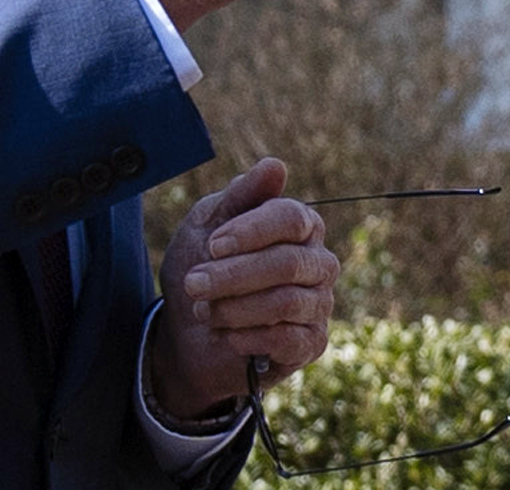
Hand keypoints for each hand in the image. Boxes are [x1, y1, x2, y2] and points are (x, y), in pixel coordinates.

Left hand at [147, 158, 336, 420]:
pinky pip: (289, 340)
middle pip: (288, 263)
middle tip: (193, 284)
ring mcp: (319, 303)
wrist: (189, 329)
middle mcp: (317, 261)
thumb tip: (276, 166)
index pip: (291, 218)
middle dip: (233, 275)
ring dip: (234, 308)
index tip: (212, 245)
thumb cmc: (204, 265)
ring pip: (286, 302)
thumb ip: (240, 195)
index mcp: (299, 223)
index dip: (251, 231)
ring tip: (203, 311)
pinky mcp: (312, 342)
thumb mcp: (208, 223)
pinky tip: (226, 336)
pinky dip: (249, 338)